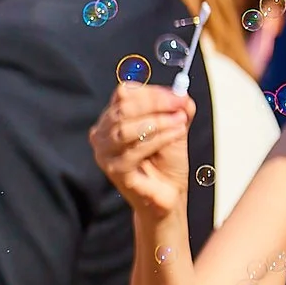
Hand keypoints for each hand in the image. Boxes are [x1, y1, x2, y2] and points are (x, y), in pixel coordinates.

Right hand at [88, 82, 193, 219]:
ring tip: (179, 122)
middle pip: (122, 107)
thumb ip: (178, 110)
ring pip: (124, 129)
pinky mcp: (114, 170)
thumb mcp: (176, 127)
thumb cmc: (167, 161)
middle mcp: (104, 132)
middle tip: (179, 105)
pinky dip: (158, 139)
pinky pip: (133, 151)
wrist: (169, 192)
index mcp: (114, 117)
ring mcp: (105, 152)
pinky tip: (175, 134)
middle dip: (155, 103)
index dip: (151, 92)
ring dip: (157, 122)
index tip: (177, 96)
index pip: (124, 94)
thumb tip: (182, 95)